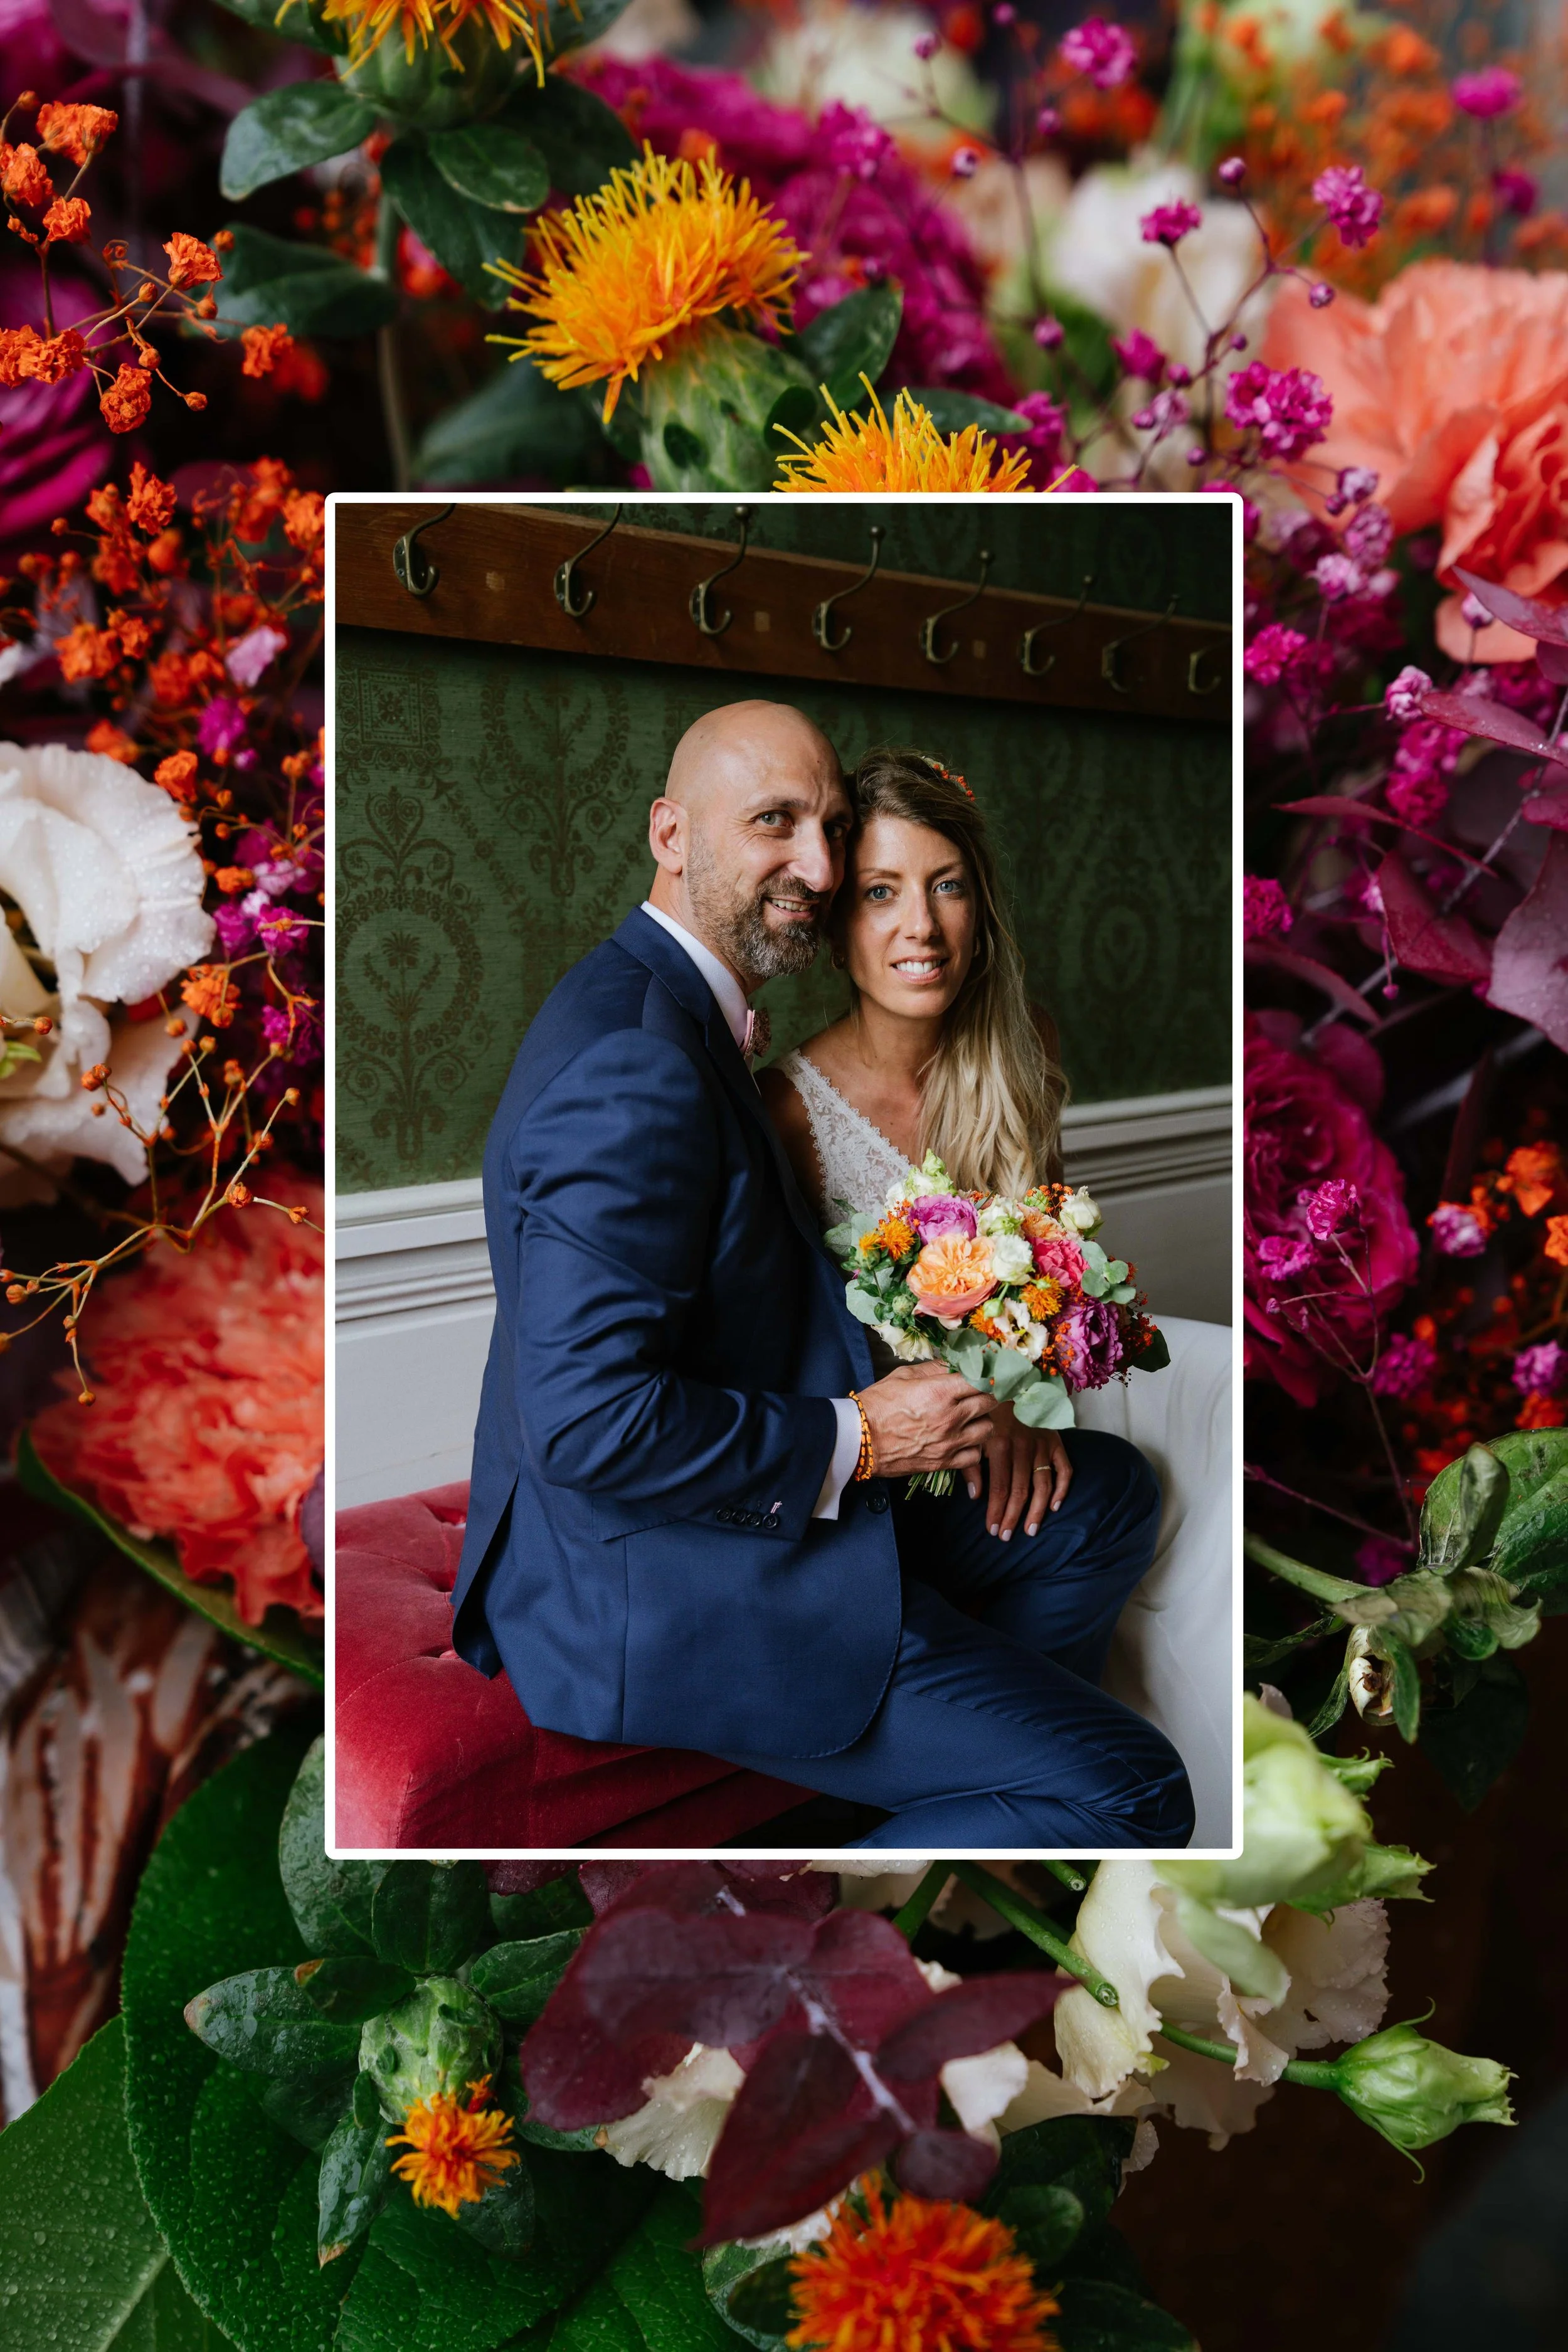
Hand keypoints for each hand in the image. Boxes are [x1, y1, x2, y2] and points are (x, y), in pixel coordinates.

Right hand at [856, 1363, 995, 1479]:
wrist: (860, 1438)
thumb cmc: (878, 1403)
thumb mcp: (904, 1375)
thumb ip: (934, 1369)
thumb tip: (955, 1364)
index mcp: (940, 1392)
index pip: (981, 1379)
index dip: (987, 1373)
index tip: (986, 1372)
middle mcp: (951, 1417)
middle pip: (989, 1402)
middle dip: (988, 1394)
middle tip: (980, 1392)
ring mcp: (950, 1442)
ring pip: (988, 1429)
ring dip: (983, 1420)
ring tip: (972, 1417)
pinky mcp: (944, 1462)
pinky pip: (976, 1456)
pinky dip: (974, 1447)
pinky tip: (964, 1439)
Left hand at [969, 1401, 1072, 1539]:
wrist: (1014, 1378)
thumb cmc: (987, 1408)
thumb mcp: (972, 1431)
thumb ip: (970, 1463)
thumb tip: (975, 1495)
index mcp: (1000, 1445)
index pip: (999, 1488)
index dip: (996, 1512)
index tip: (992, 1530)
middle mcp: (1023, 1447)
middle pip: (1020, 1491)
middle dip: (1013, 1517)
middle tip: (1007, 1537)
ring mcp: (1042, 1445)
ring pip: (1042, 1485)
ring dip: (1037, 1511)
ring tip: (1031, 1530)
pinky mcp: (1056, 1441)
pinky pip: (1064, 1469)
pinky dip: (1062, 1489)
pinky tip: (1054, 1506)